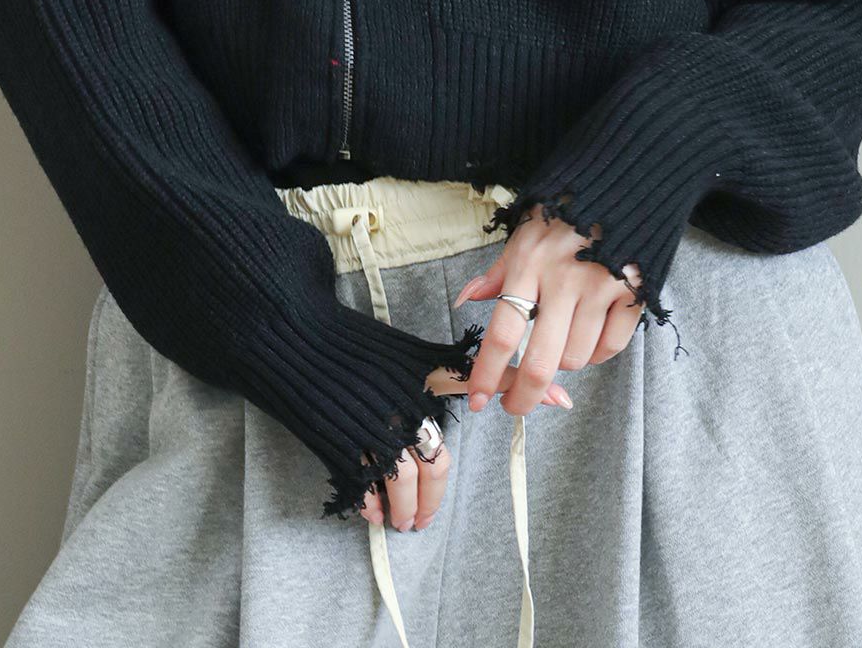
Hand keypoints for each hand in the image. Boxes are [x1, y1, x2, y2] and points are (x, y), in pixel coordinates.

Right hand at [355, 360, 572, 531]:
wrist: (297, 338)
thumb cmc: (354, 346)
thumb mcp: (404, 352)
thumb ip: (445, 369)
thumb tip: (481, 383)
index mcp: (422, 375)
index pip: (479, 379)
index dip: (520, 385)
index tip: (564, 400)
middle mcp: (405, 403)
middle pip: (436, 463)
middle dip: (431, 500)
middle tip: (424, 521)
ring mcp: (374, 425)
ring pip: (405, 482)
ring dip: (406, 510)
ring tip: (403, 523)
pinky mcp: (343, 443)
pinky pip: (368, 486)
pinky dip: (374, 504)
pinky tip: (376, 511)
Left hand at [459, 206, 644, 419]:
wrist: (627, 178)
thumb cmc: (569, 208)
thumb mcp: (526, 231)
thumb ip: (499, 272)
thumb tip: (466, 299)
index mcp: (529, 262)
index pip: (501, 331)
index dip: (487, 374)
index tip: (479, 399)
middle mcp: (563, 278)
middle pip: (540, 360)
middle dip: (524, 396)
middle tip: (515, 404)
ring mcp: (601, 286)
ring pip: (576, 358)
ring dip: (564, 362)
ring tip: (561, 339)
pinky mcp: (633, 291)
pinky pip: (612, 347)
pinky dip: (598, 353)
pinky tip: (591, 335)